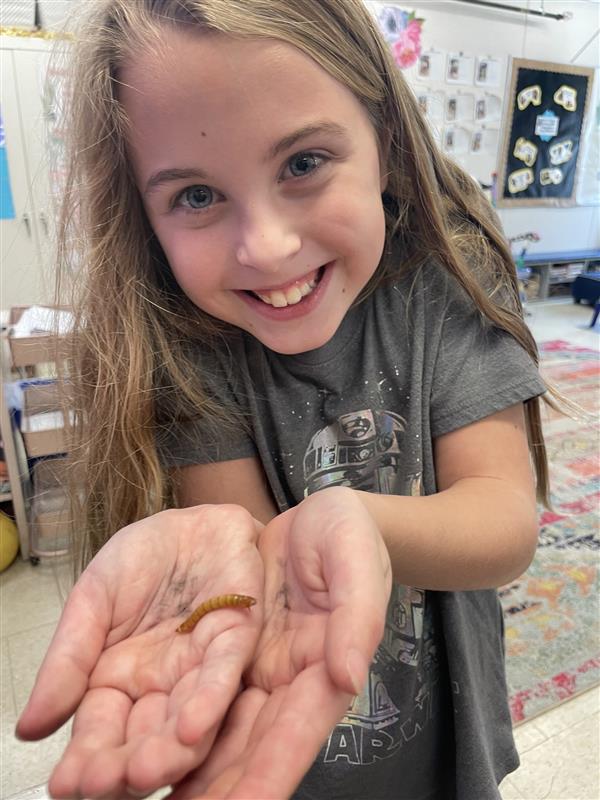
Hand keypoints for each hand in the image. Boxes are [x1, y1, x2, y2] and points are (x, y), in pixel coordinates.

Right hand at [16, 505, 263, 798]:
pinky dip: (208, 702)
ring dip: (168, 751)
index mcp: (120, 680)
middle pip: (144, 738)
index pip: (100, 729)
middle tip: (102, 787)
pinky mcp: (236, 641)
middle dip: (125, 767)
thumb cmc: (144, 558)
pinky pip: (223, 676)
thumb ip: (68, 658)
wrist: (194, 520)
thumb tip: (29, 727)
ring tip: (144, 772)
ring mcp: (201, 668)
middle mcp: (162, 686)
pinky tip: (190, 729)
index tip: (67, 783)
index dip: (85, 758)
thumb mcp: (94, 599)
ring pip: (187, 721)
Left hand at [170, 486, 391, 799]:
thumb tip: (348, 677)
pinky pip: (200, 696)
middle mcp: (287, 683)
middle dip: (216, 790)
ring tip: (139, 795)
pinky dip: (175, 728)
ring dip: (188, 771)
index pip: (295, 735)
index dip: (268, 777)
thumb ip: (357, 619)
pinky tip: (141, 753)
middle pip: (250, 748)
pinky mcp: (230, 654)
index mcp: (324, 669)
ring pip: (219, 732)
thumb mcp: (358, 565)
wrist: (320, 518)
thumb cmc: (349, 538)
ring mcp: (256, 671)